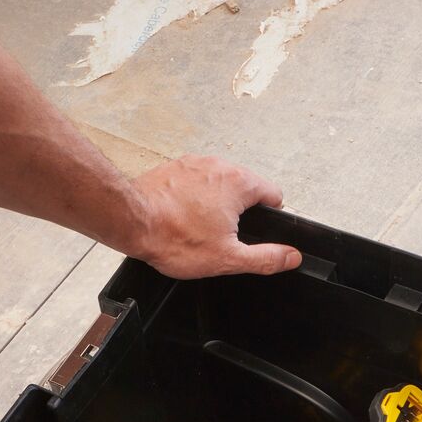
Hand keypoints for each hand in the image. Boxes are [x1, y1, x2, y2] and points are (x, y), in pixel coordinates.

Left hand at [130, 154, 300, 279]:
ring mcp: (194, 163)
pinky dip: (193, 196)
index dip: (269, 218)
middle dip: (239, 212)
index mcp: (239, 183)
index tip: (253, 232)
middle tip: (221, 235)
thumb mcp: (229, 258)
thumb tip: (291, 256)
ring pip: (219, 183)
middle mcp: (219, 165)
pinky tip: (181, 215)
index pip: (273, 194)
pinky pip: (195, 181)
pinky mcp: (174, 166)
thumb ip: (266, 257)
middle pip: (246, 187)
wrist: (130, 221)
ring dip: (216, 203)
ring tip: (198, 226)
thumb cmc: (173, 236)